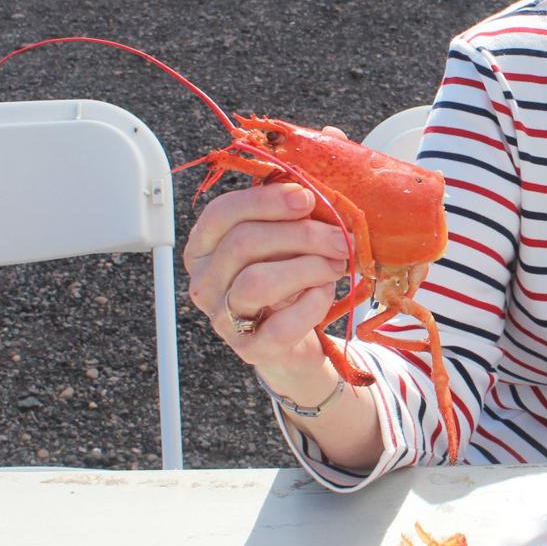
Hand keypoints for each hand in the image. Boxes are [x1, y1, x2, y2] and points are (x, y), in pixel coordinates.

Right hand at [183, 179, 353, 389]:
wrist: (295, 342)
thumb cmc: (287, 282)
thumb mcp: (283, 245)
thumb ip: (288, 220)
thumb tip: (312, 196)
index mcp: (206, 247)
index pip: (222, 213)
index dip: (265, 201)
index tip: (306, 198)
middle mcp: (206, 282)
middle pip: (243, 243)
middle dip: (301, 235)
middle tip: (340, 238)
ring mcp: (223, 318)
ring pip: (257, 281)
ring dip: (308, 267)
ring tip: (336, 264)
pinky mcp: (250, 349)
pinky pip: (282, 324)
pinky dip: (313, 304)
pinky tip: (324, 293)